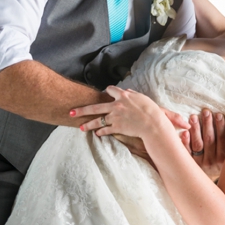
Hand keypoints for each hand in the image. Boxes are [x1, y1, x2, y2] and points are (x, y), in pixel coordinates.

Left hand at [72, 86, 189, 141]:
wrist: (153, 124)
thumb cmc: (151, 110)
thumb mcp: (142, 98)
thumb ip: (132, 94)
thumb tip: (126, 91)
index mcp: (123, 96)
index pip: (110, 90)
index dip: (107, 91)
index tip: (103, 93)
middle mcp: (116, 106)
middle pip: (94, 107)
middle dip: (81, 110)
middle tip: (71, 112)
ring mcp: (115, 117)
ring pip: (97, 121)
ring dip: (88, 125)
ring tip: (80, 127)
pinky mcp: (117, 127)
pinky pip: (106, 130)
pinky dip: (101, 132)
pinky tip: (96, 133)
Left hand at [181, 108, 224, 181]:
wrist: (207, 185)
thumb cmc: (219, 164)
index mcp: (224, 160)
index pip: (223, 140)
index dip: (221, 127)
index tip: (219, 114)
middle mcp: (212, 164)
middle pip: (209, 140)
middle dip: (208, 124)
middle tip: (205, 112)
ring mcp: (199, 165)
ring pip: (198, 144)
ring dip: (196, 129)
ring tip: (193, 117)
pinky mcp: (188, 165)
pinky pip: (186, 152)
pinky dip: (185, 141)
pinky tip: (184, 132)